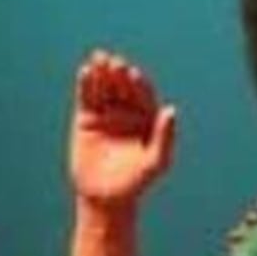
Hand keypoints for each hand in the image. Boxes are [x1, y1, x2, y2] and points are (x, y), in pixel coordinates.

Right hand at [70, 51, 176, 209]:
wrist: (105, 197)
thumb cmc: (136, 182)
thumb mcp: (155, 162)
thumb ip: (165, 137)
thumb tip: (171, 110)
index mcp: (147, 118)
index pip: (143, 95)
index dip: (138, 84)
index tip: (132, 73)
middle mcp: (127, 112)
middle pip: (123, 87)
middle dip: (119, 74)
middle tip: (114, 62)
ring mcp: (106, 113)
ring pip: (104, 88)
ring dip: (102, 73)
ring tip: (98, 58)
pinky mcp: (86, 118)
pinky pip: (86, 97)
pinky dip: (86, 84)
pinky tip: (85, 71)